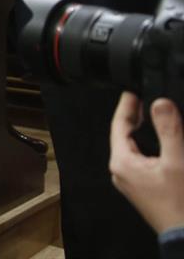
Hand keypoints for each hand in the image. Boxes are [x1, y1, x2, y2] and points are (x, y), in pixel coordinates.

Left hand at [110, 92, 183, 233]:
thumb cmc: (180, 205)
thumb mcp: (177, 162)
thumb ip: (168, 130)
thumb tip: (160, 103)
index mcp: (122, 163)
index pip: (119, 125)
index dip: (126, 106)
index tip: (131, 91)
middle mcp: (121, 171)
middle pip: (123, 135)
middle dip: (132, 116)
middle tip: (140, 98)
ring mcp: (131, 181)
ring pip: (132, 147)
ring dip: (140, 131)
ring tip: (148, 114)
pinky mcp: (142, 187)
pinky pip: (141, 160)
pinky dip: (148, 146)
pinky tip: (159, 142)